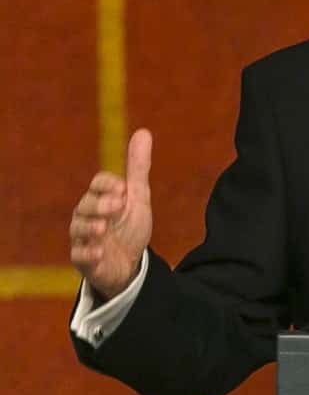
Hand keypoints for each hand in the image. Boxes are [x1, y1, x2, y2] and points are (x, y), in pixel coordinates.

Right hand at [69, 128, 153, 297]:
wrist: (129, 262)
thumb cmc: (128, 226)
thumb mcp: (137, 197)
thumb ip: (138, 168)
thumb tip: (144, 132)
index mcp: (100, 198)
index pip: (98, 184)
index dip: (108, 184)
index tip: (122, 187)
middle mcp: (87, 216)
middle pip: (86, 205)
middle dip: (100, 204)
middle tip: (118, 205)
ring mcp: (84, 238)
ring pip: (78, 229)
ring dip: (90, 227)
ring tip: (102, 228)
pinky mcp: (84, 260)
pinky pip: (80, 256)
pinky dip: (88, 254)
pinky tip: (100, 252)